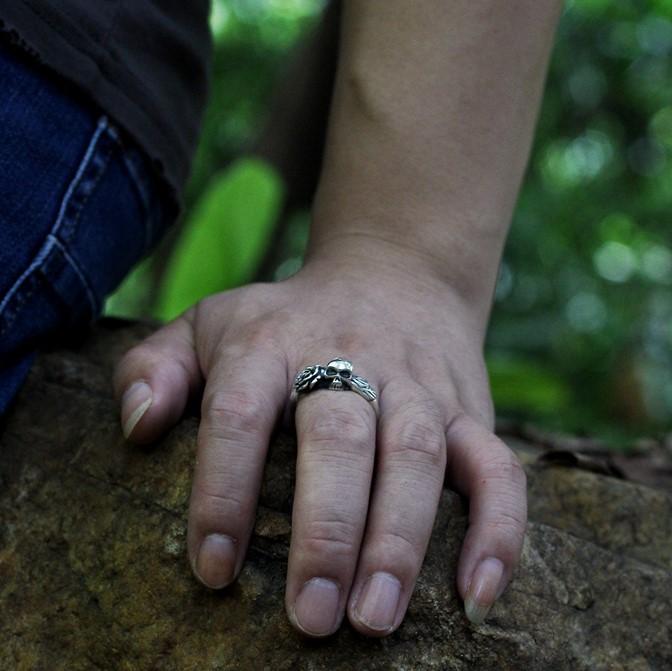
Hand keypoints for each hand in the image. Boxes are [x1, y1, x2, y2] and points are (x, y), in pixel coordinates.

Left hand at [113, 247, 525, 636]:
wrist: (394, 276)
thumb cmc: (287, 319)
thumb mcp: (210, 322)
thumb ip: (155, 367)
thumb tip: (138, 427)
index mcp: (270, 341)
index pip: (240, 412)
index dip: (223, 489)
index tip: (214, 569)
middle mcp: (348, 355)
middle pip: (339, 435)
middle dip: (326, 529)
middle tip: (311, 616)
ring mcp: (417, 383)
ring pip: (417, 452)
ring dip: (401, 538)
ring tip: (376, 620)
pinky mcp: (469, 407)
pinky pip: (497, 466)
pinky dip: (497, 529)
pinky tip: (478, 594)